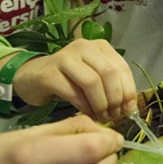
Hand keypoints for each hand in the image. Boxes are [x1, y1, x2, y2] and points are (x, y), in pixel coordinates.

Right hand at [13, 39, 136, 122]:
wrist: (32, 77)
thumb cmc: (69, 79)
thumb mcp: (94, 76)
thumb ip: (112, 86)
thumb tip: (129, 108)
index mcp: (100, 46)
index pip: (121, 67)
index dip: (128, 90)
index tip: (129, 110)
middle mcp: (83, 47)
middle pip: (108, 73)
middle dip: (115, 98)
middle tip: (114, 116)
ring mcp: (65, 58)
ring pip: (92, 82)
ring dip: (101, 104)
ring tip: (102, 117)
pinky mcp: (49, 73)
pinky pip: (73, 92)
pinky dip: (84, 107)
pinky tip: (88, 115)